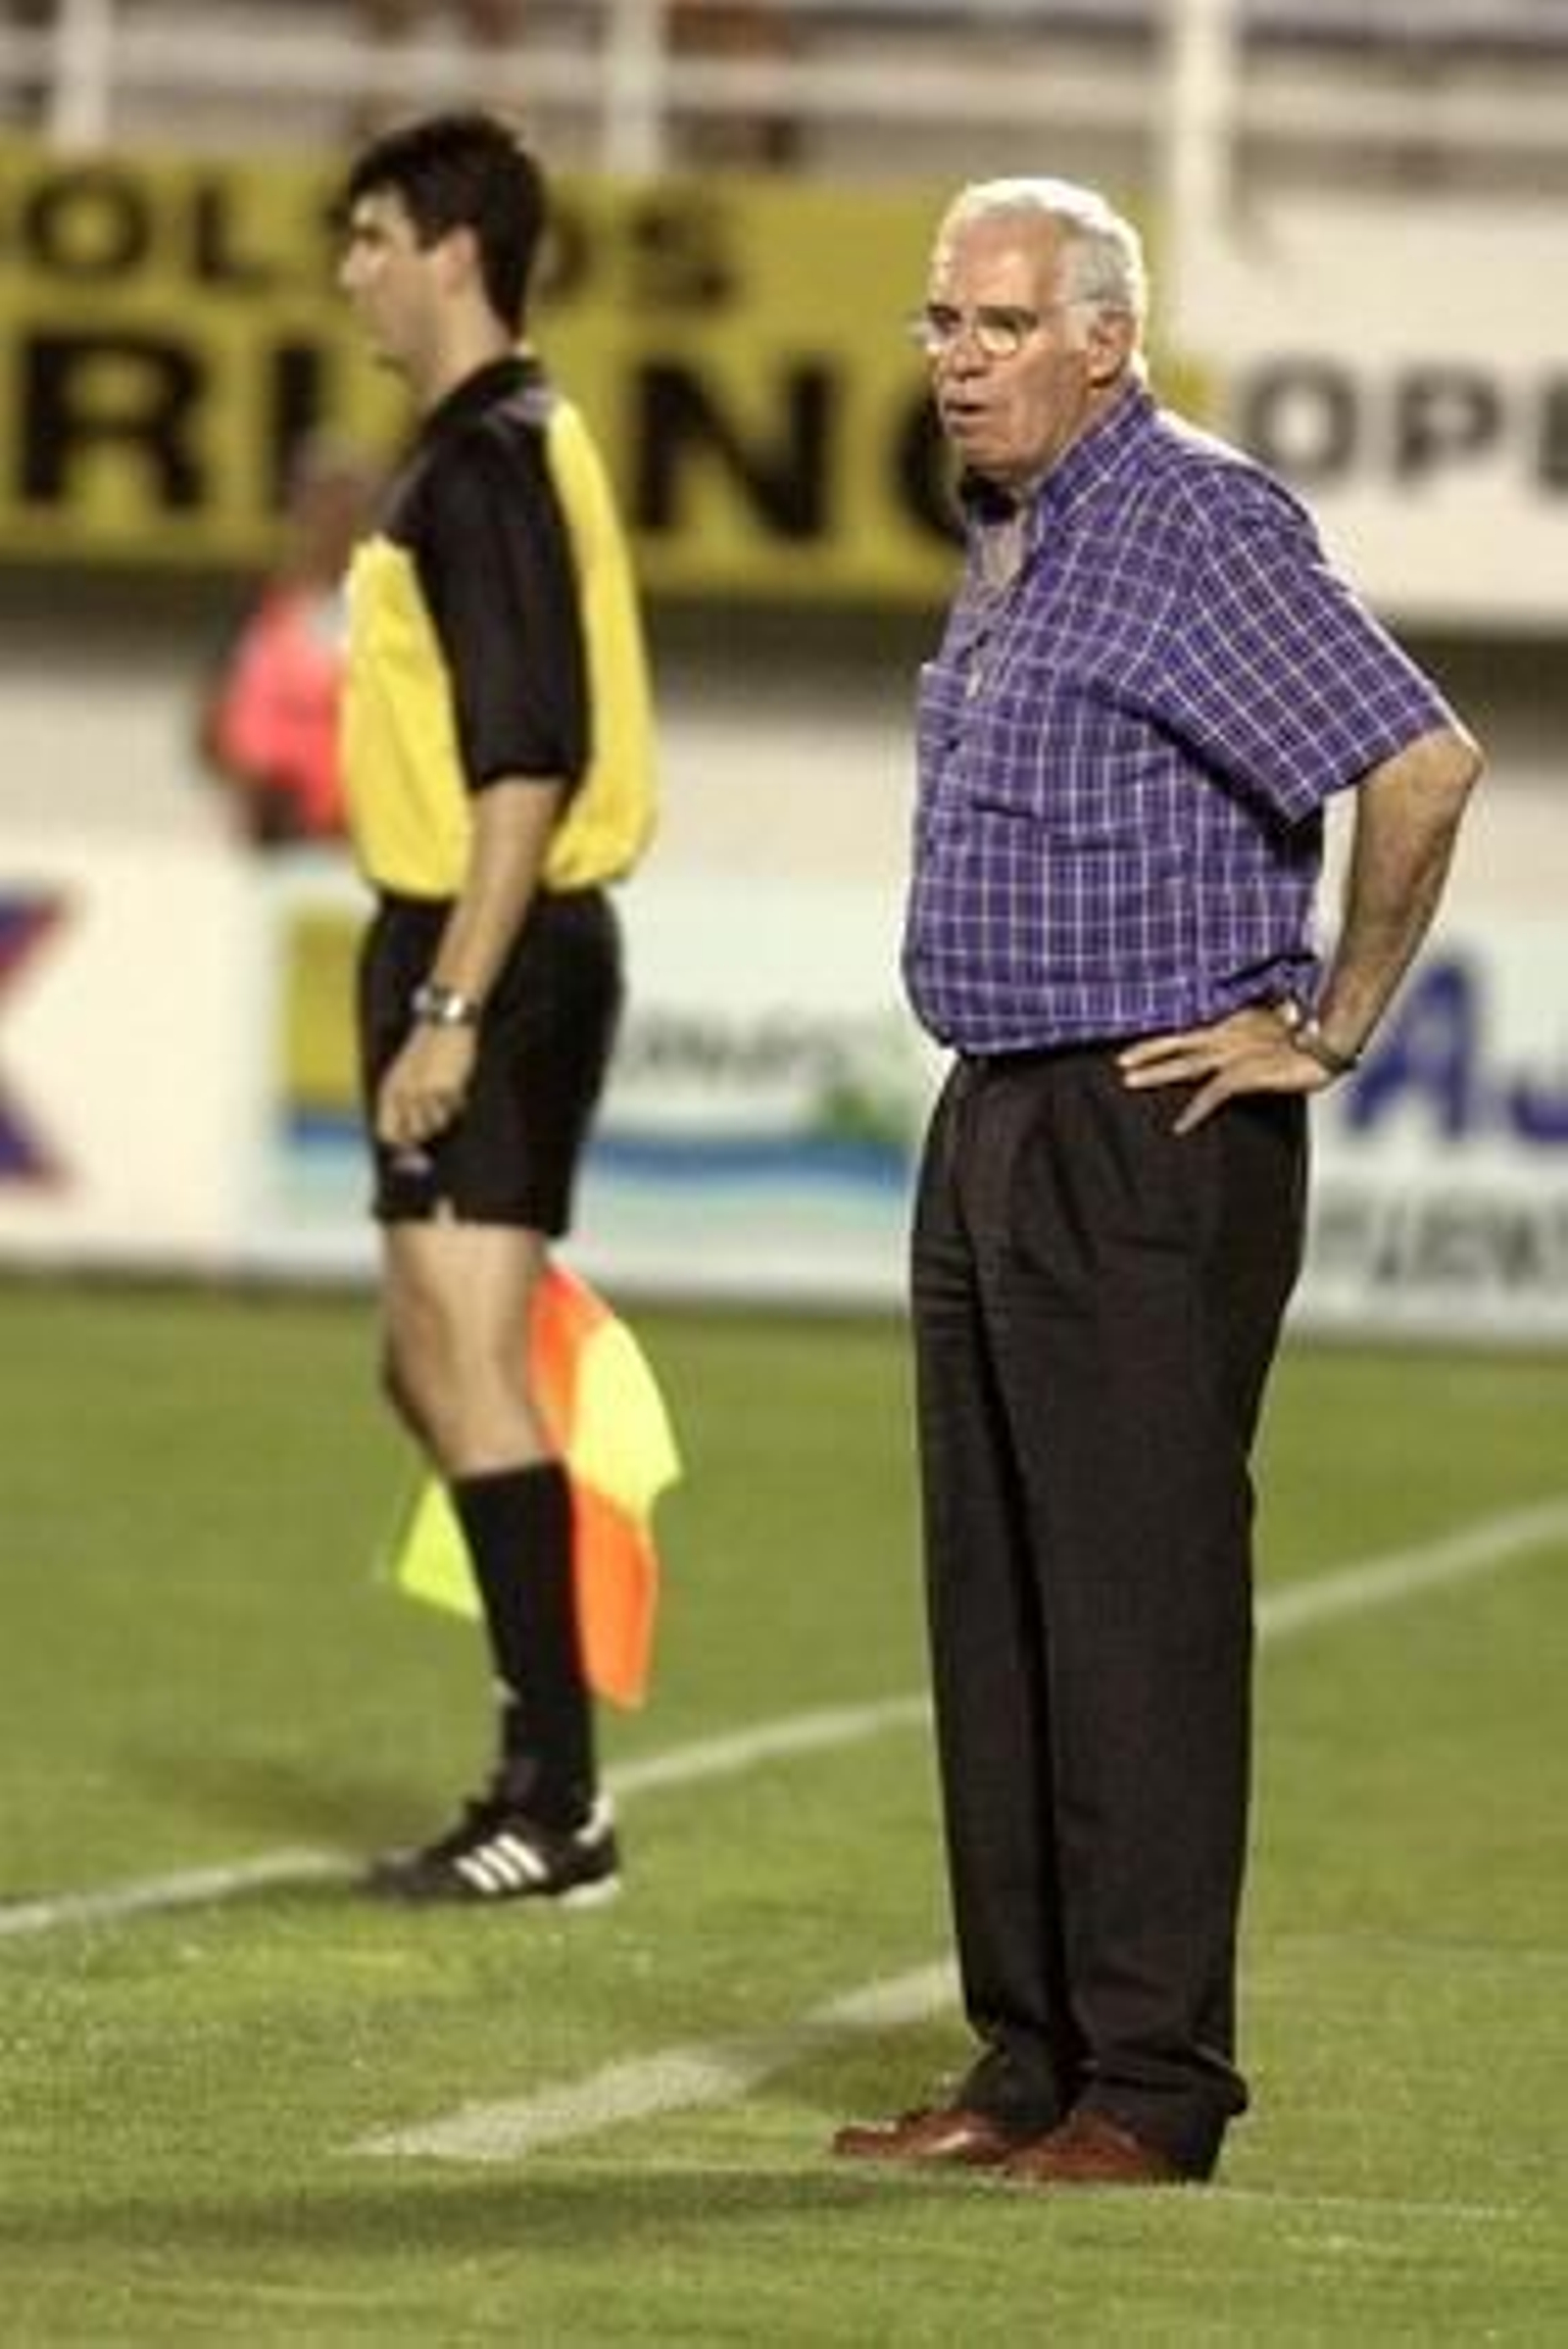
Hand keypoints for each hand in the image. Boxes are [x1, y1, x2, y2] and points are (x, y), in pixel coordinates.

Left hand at [375, 1025, 477, 1151]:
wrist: (444, 1026)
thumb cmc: (427, 1053)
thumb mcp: (406, 1077)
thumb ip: (405, 1106)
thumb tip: (412, 1144)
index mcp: (388, 1091)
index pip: (386, 1134)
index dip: (400, 1147)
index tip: (414, 1151)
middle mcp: (402, 1095)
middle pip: (414, 1136)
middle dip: (428, 1132)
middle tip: (439, 1114)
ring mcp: (422, 1093)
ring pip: (437, 1125)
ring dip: (446, 1113)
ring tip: (446, 1092)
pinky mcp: (443, 1089)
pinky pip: (454, 1109)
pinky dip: (458, 1101)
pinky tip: (456, 1082)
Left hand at [1117, 1003, 1328, 1133]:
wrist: (1324, 1044)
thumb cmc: (1302, 1036)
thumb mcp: (1265, 1028)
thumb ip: (1242, 1036)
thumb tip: (1229, 1043)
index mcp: (1228, 1027)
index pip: (1184, 1034)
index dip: (1157, 1041)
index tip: (1132, 1049)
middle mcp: (1225, 1038)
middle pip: (1176, 1046)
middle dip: (1146, 1054)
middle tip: (1119, 1063)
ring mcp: (1233, 1055)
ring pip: (1185, 1065)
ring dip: (1156, 1073)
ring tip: (1130, 1082)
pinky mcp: (1244, 1074)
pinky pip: (1212, 1094)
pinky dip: (1195, 1111)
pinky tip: (1180, 1126)